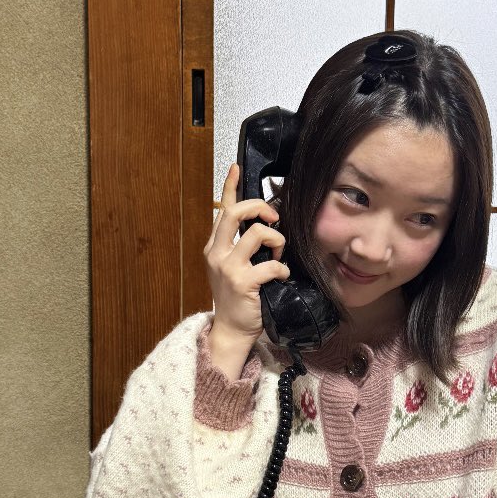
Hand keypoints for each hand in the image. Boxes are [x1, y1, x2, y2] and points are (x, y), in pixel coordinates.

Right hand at [204, 163, 289, 347]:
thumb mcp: (232, 267)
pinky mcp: (243, 282)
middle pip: (235, 212)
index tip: (236, 167)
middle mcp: (217, 253)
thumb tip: (263, 224)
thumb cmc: (237, 298)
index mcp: (214, 246)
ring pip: (258, 233)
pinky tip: (280, 278)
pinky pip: (272, 265)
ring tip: (278, 257)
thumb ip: (241, 246)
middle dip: (260, 207)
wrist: (231, 330)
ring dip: (277, 242)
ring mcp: (228, 267)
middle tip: (274, 219)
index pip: (221, 210)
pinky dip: (282, 269)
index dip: (230, 186)